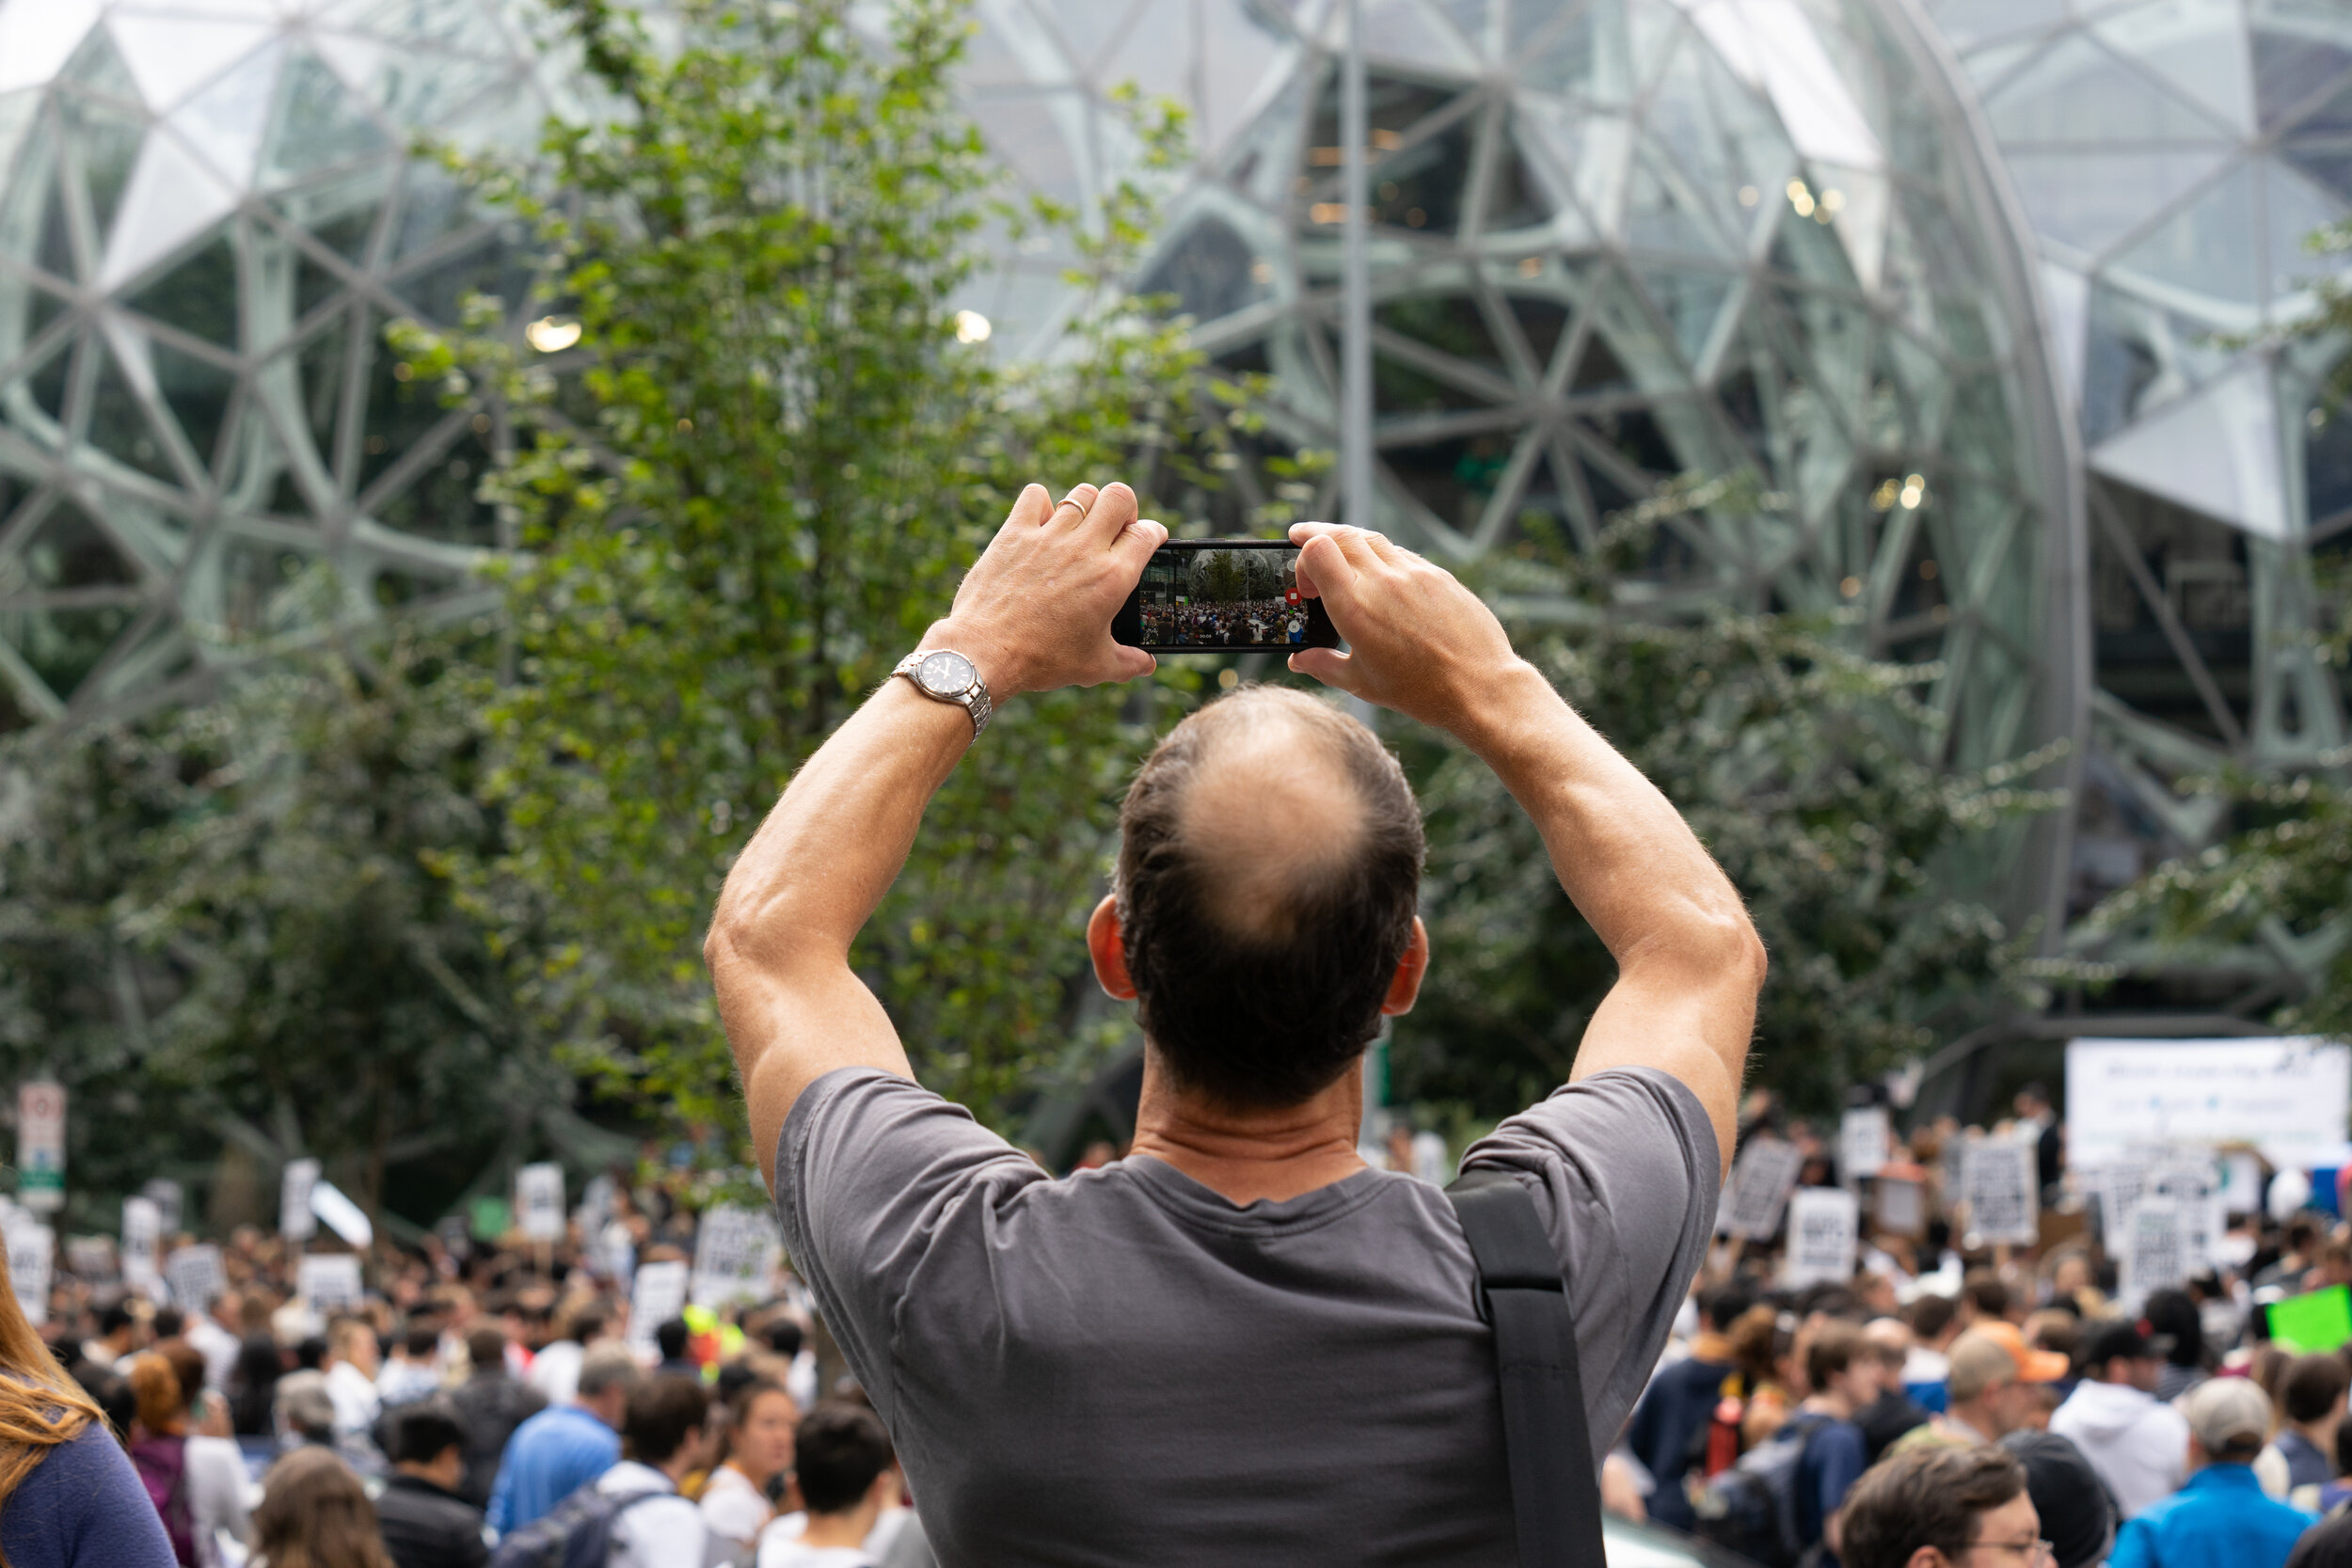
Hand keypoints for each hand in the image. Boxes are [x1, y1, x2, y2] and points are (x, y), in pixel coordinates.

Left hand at [930, 483, 1166, 696]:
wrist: (987, 652)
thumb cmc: (1042, 660)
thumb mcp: (1094, 666)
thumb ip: (1127, 662)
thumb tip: (1146, 665)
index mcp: (1112, 578)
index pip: (1147, 533)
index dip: (1154, 533)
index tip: (1149, 539)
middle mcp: (1084, 549)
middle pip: (1120, 497)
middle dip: (1125, 508)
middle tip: (1115, 529)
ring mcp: (1048, 537)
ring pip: (1082, 495)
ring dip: (1088, 507)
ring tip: (1080, 528)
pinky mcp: (1015, 533)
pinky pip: (1035, 495)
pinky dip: (1041, 503)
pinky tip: (1041, 523)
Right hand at [1283, 521, 1524, 731]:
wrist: (1480, 686)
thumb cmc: (1421, 691)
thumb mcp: (1362, 683)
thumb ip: (1324, 666)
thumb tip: (1300, 660)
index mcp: (1355, 607)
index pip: (1319, 549)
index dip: (1303, 557)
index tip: (1306, 584)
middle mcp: (1383, 581)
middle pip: (1342, 534)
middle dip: (1317, 534)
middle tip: (1303, 540)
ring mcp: (1414, 574)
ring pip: (1373, 539)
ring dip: (1350, 542)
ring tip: (1341, 556)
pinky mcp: (1439, 576)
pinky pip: (1401, 554)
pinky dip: (1382, 556)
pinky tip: (1381, 575)